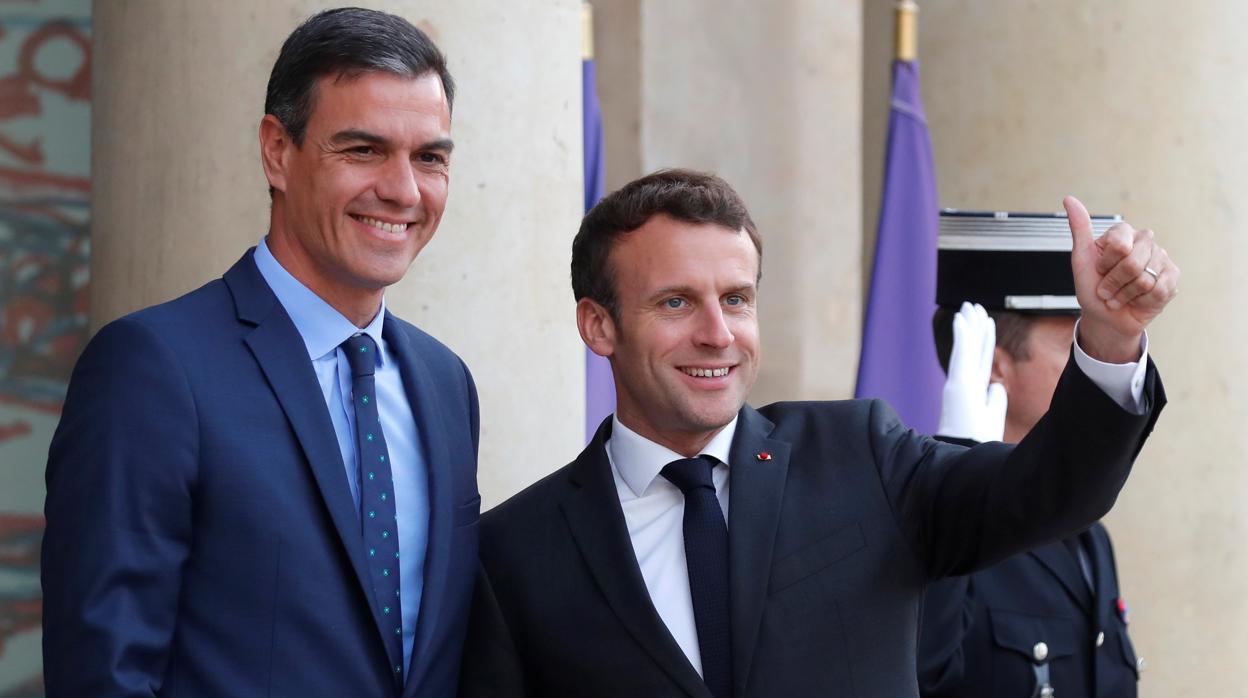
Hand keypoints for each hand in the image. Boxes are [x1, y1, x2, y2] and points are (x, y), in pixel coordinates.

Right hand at [937, 302, 1006, 441]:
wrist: (966, 457)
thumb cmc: (978, 442)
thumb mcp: (992, 417)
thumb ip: (994, 399)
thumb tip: (997, 386)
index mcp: (975, 390)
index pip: (981, 358)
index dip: (983, 338)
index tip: (986, 320)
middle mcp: (966, 383)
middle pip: (974, 349)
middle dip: (975, 326)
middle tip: (973, 305)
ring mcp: (960, 383)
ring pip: (967, 347)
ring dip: (968, 325)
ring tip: (969, 306)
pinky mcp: (957, 385)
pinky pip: (961, 355)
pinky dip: (961, 337)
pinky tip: (961, 319)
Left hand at [1065, 196, 1178, 362]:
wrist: (1106, 315)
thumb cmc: (1093, 287)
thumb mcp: (1080, 259)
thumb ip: (1079, 228)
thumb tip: (1069, 199)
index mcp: (1123, 232)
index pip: (1119, 246)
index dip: (1105, 265)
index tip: (1099, 270)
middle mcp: (1145, 240)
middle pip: (1132, 265)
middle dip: (1113, 284)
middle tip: (1107, 289)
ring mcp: (1161, 257)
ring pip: (1144, 280)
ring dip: (1125, 295)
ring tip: (1120, 295)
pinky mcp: (1172, 276)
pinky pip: (1159, 290)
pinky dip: (1141, 301)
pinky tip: (1137, 299)